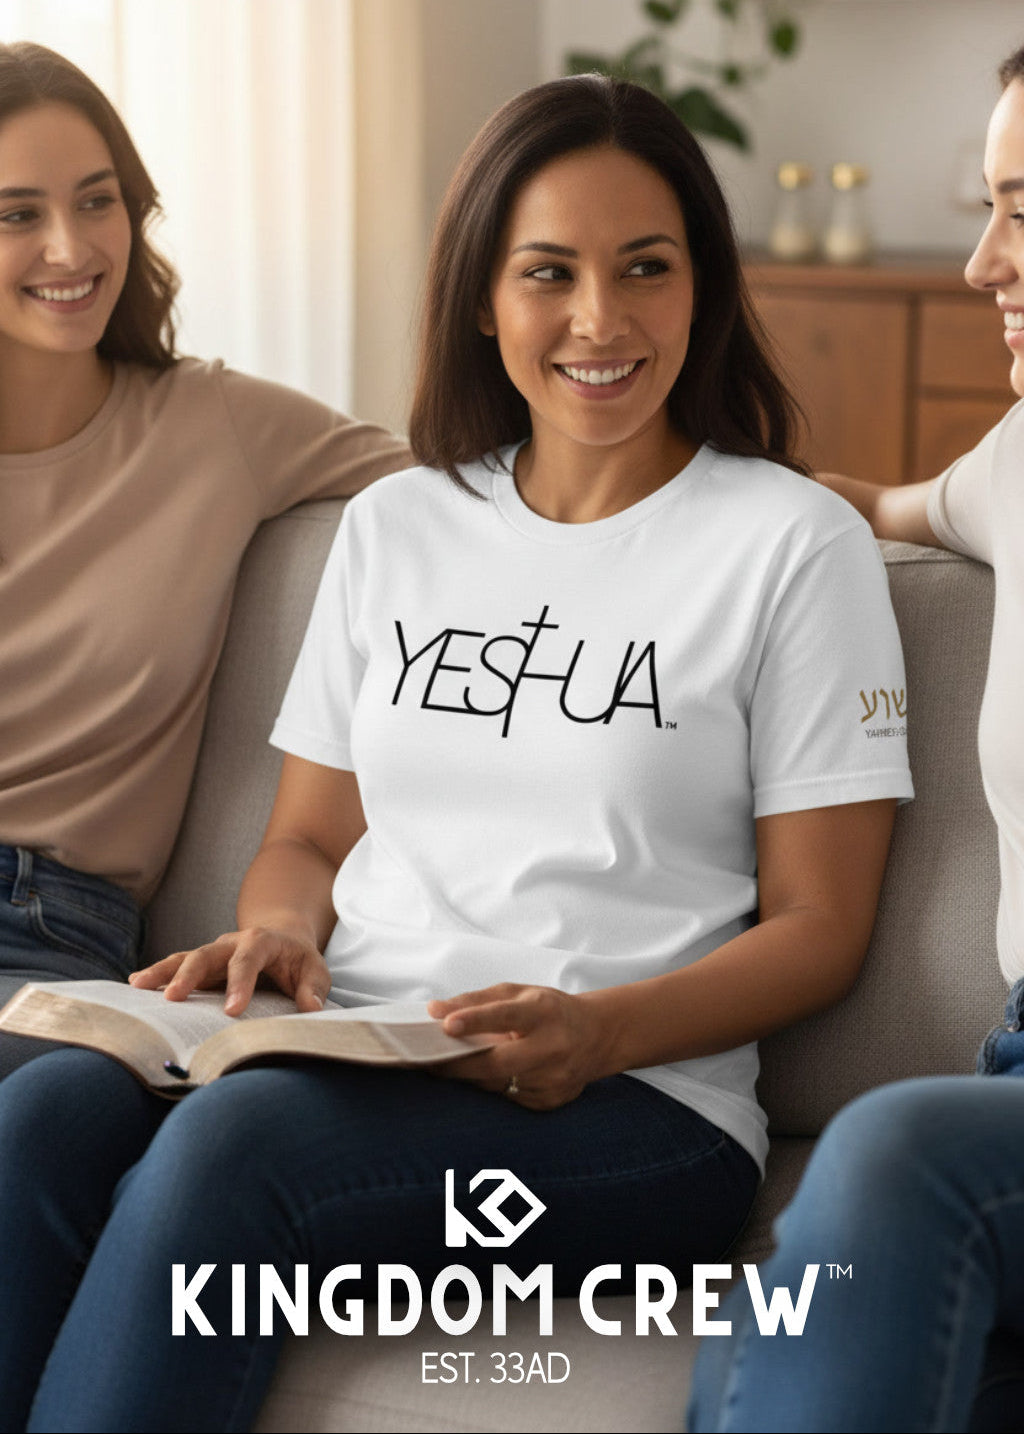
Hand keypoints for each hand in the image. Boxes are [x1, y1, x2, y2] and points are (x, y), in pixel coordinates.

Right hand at [129, 927, 330, 1015]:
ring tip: (137, 986)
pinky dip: (158, 975)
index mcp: (261, 941)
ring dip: (161, 972)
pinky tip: (135, 985)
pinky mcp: (202, 967)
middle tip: (172, 998)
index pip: (248, 960)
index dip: (239, 984)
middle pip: (206, 955)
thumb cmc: (299, 960)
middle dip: (188, 975)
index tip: (232, 1012)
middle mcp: (231, 943)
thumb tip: (311, 1008)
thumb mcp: (315, 970)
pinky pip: (177, 968)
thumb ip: (313, 988)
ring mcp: (213, 954)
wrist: (284, 938)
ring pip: (184, 958)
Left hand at [427, 983, 610, 1110]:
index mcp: (544, 1012)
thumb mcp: (517, 993)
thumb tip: (434, 1010)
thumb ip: (475, 1000)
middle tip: (428, 1061)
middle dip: (458, 1064)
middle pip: (498, 1063)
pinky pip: (509, 1097)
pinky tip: (495, 1074)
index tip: (446, 1024)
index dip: (475, 1020)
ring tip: (455, 1064)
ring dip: (473, 1076)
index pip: (505, 1016)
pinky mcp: (551, 1100)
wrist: (597, 1036)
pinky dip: (494, 1085)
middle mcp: (553, 1047)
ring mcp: (554, 1079)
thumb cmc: (549, 1010)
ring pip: (498, 1084)